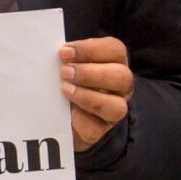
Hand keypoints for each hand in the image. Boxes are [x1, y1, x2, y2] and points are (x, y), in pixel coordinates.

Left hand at [60, 38, 133, 152]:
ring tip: (65, 90)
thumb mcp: (69, 65)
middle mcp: (121, 86)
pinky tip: (67, 111)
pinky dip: (80, 118)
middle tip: (64, 72)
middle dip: (90, 73)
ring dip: (88, 96)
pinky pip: (96, 127)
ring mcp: (115, 110)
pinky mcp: (102, 130)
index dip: (90, 49)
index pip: (114, 50)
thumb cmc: (68, 81)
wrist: (62, 116)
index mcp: (115, 63)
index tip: (64, 52)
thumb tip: (58, 53)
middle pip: (122, 77)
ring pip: (117, 106)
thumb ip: (68, 58)